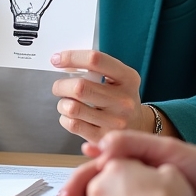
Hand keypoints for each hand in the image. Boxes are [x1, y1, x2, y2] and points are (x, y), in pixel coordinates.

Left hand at [50, 49, 166, 143]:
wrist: (138, 126)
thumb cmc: (121, 96)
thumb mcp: (118, 77)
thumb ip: (95, 68)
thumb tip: (62, 62)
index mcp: (128, 78)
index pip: (95, 61)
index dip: (71, 57)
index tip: (57, 59)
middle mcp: (124, 100)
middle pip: (80, 87)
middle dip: (61, 85)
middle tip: (58, 87)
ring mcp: (115, 121)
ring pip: (72, 108)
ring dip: (62, 103)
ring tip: (66, 102)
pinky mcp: (103, 138)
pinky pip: (73, 125)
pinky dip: (65, 118)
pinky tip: (71, 116)